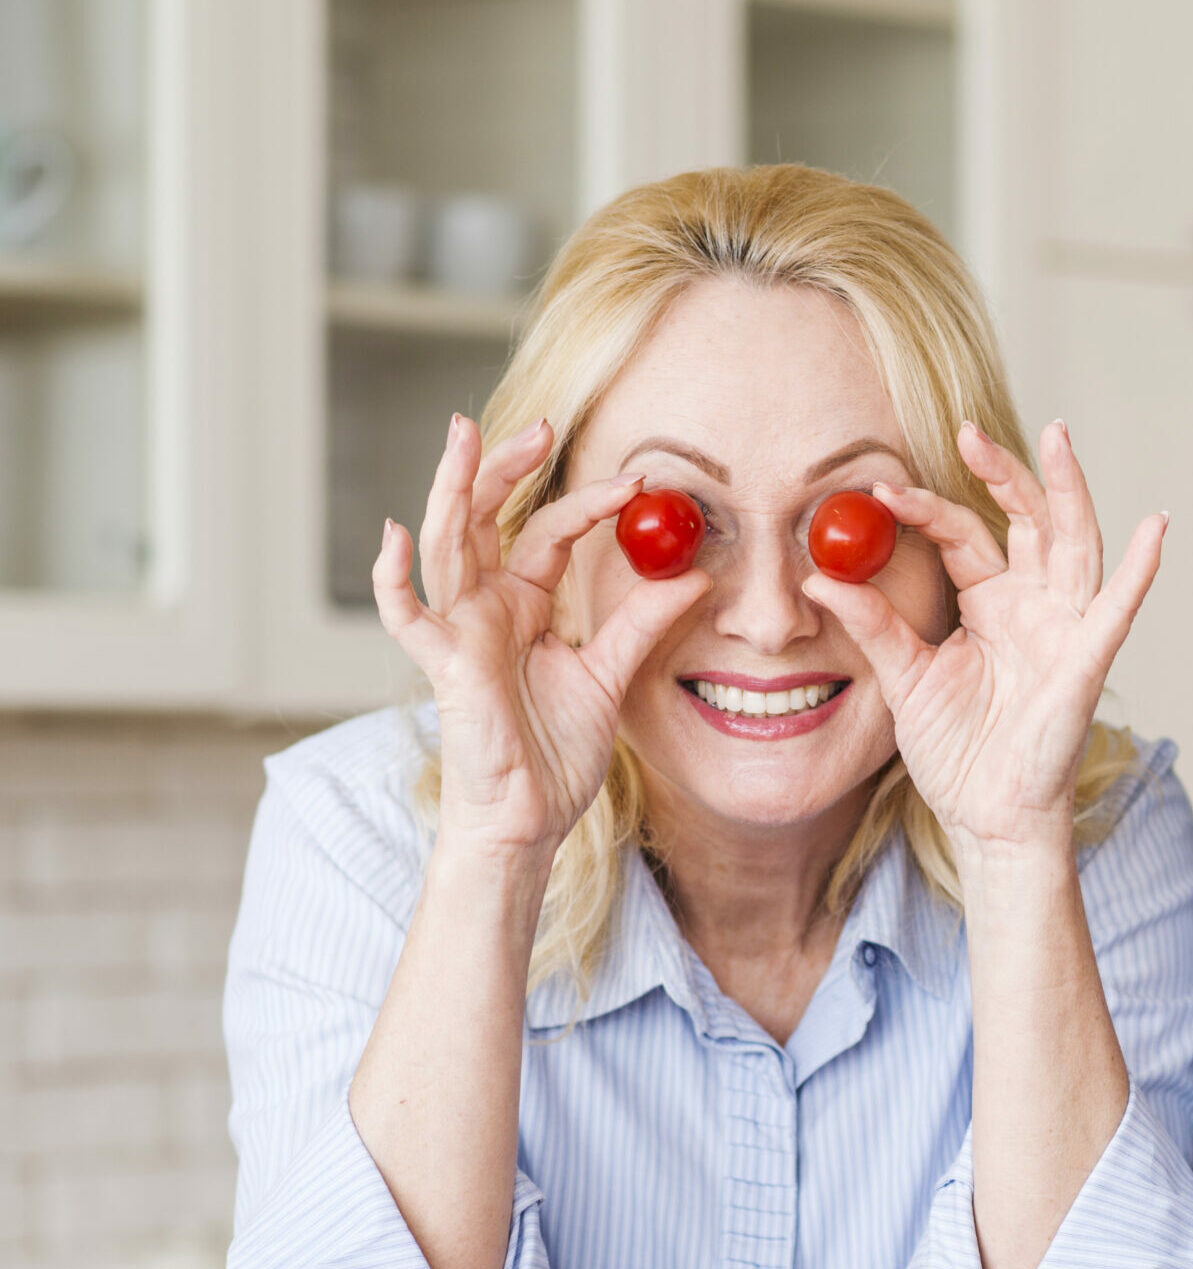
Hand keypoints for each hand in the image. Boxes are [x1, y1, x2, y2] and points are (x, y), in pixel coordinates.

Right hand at [373, 415, 710, 860]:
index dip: (587, 503)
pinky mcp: (443, 665)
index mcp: (523, 604)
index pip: (550, 533)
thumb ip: (643, 624)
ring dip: (453, 489)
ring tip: (463, 435)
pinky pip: (406, 616)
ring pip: (448, 545)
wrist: (530, 818)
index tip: (637, 481)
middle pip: (486, 518)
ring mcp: (458, 631)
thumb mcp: (611, 676)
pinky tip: (394, 536)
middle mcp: (485, 607)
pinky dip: (392, 577)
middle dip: (506, 467)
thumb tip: (696, 577)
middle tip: (541, 423)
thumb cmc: (555, 753)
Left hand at [801, 421, 1164, 862]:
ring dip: (1069, 490)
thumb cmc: (956, 753)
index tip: (881, 490)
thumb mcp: (903, 678)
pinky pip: (1117, 609)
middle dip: (1004, 472)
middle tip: (968, 431)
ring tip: (1059, 438)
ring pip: (1073, 542)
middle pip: (1027, 519)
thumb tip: (820, 579)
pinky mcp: (1086, 661)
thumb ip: (872, 624)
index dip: (927, 508)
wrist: (986, 818)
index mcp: (990, 602)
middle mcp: (1033, 604)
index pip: (964, 534)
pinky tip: (1155, 528)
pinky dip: (1139, 570)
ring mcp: (1063, 628)